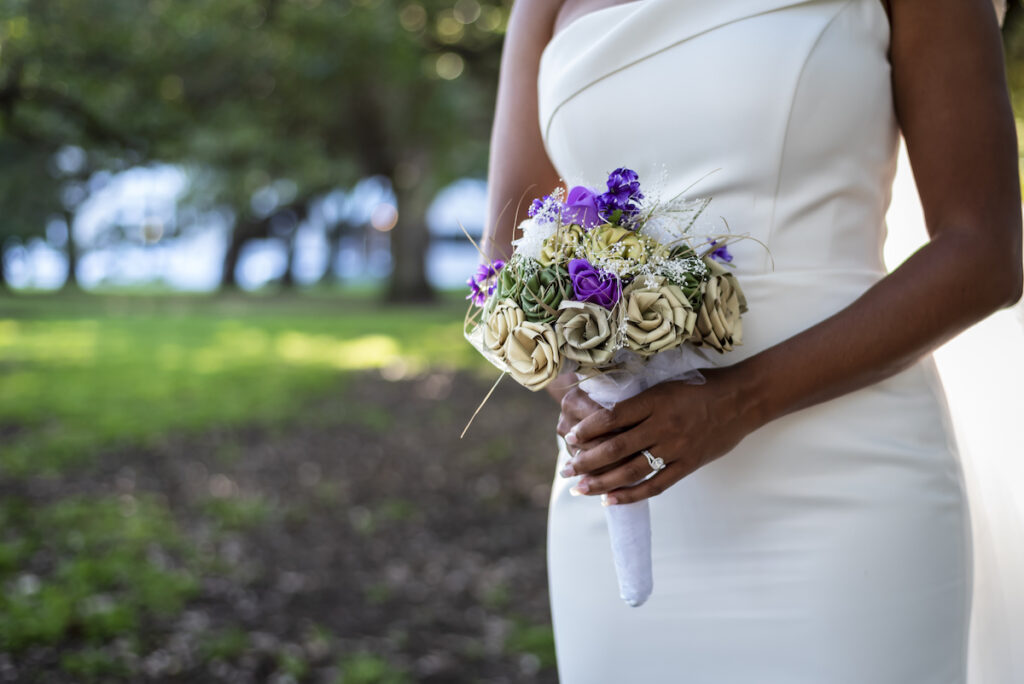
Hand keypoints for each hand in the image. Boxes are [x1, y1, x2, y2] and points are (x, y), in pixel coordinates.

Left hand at [561, 367, 761, 505]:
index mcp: (654, 401)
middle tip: (566, 468)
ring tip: (579, 489)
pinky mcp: (687, 465)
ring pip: (630, 471)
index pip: (611, 418)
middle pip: (615, 448)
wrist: (740, 399)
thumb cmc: (700, 387)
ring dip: (601, 482)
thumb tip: (603, 415)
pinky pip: (655, 485)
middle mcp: (662, 426)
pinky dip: (631, 495)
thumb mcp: (665, 385)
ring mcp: (675, 448)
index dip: (587, 429)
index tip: (571, 437)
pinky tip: (610, 500)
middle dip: (586, 460)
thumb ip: (638, 402)